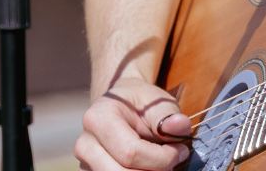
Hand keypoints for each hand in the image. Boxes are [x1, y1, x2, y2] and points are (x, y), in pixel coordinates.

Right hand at [75, 75, 193, 170]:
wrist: (121, 107)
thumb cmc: (141, 104)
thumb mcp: (158, 102)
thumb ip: (169, 116)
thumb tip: (180, 126)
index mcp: (98, 119)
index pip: (131, 152)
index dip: (162, 158)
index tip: (181, 151)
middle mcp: (85, 144)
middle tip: (173, 162)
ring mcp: (84, 163)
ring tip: (160, 164)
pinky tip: (147, 168)